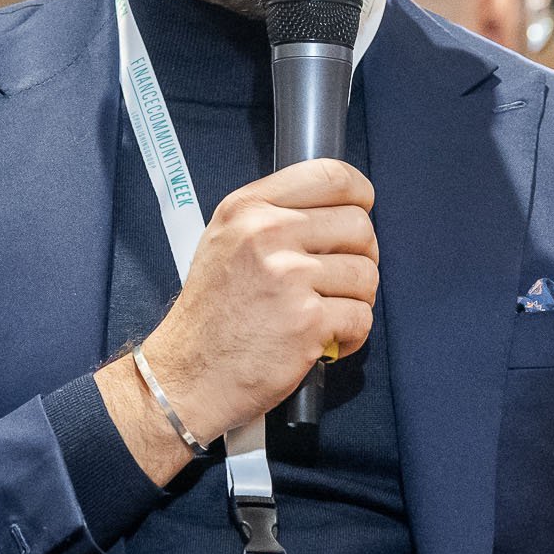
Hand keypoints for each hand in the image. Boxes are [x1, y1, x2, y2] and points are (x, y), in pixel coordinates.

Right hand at [97, 159, 378, 482]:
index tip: (361, 211)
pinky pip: (361, 317)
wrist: (186, 376)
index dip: (359, 194)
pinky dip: (350, 335)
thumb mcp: (225, 242)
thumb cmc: (211, 315)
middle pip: (358, 227)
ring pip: (366, 275)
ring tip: (324, 315)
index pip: (330, 177)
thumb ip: (274, 217)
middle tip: (338, 281)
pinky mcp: (307, 321)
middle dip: (360, 257)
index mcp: (248, 209)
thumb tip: (339, 211)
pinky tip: (324, 341)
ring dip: (355, 301)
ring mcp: (288, 277)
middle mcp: (266, 235)